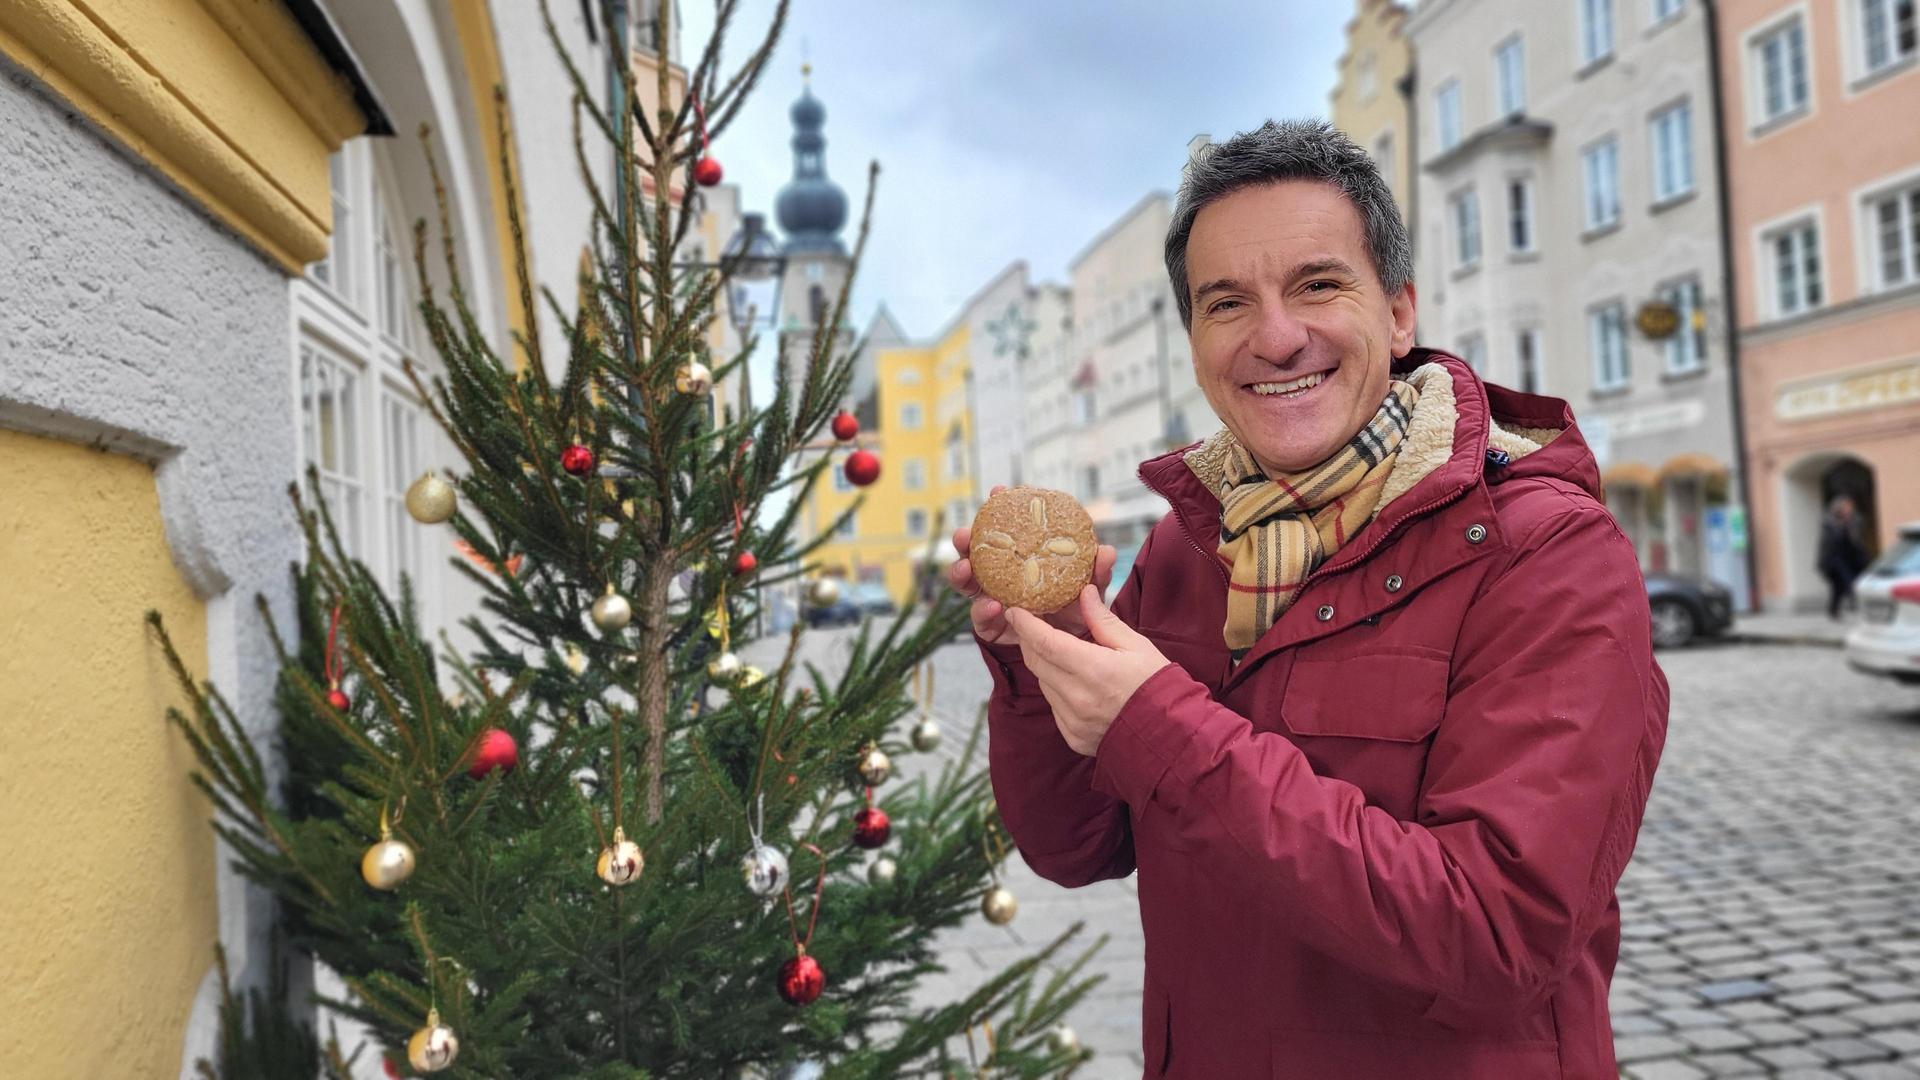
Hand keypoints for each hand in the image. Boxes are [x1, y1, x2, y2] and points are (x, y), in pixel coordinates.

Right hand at [947, 485, 1117, 646]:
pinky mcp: (990, 626)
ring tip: (966, 569)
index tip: (997, 492)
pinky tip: (992, 605)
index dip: (998, 509)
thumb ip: (1096, 573)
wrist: (1073, 649)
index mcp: (1021, 557)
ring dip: (961, 573)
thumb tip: (1105, 552)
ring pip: (967, 583)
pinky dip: (983, 610)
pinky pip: (980, 618)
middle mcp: (1001, 575)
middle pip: (975, 552)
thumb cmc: (1077, 610)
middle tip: (963, 534)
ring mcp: (991, 599)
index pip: (1006, 529)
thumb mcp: (1089, 589)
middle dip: (965, 541)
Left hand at [1006, 586, 1170, 756]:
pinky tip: (1075, 684)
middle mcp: (1078, 698)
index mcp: (1094, 670)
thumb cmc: (1156, 684)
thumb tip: (1083, 593)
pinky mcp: (1073, 736)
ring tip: (1060, 653)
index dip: (1026, 624)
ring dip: (1045, 665)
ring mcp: (1073, 721)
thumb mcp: (1135, 645)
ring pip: (1044, 684)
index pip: (1046, 642)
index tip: (1015, 610)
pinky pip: (1054, 707)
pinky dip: (1057, 691)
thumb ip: (1103, 620)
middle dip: (1029, 641)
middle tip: (1030, 625)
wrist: (1170, 735)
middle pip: (1037, 662)